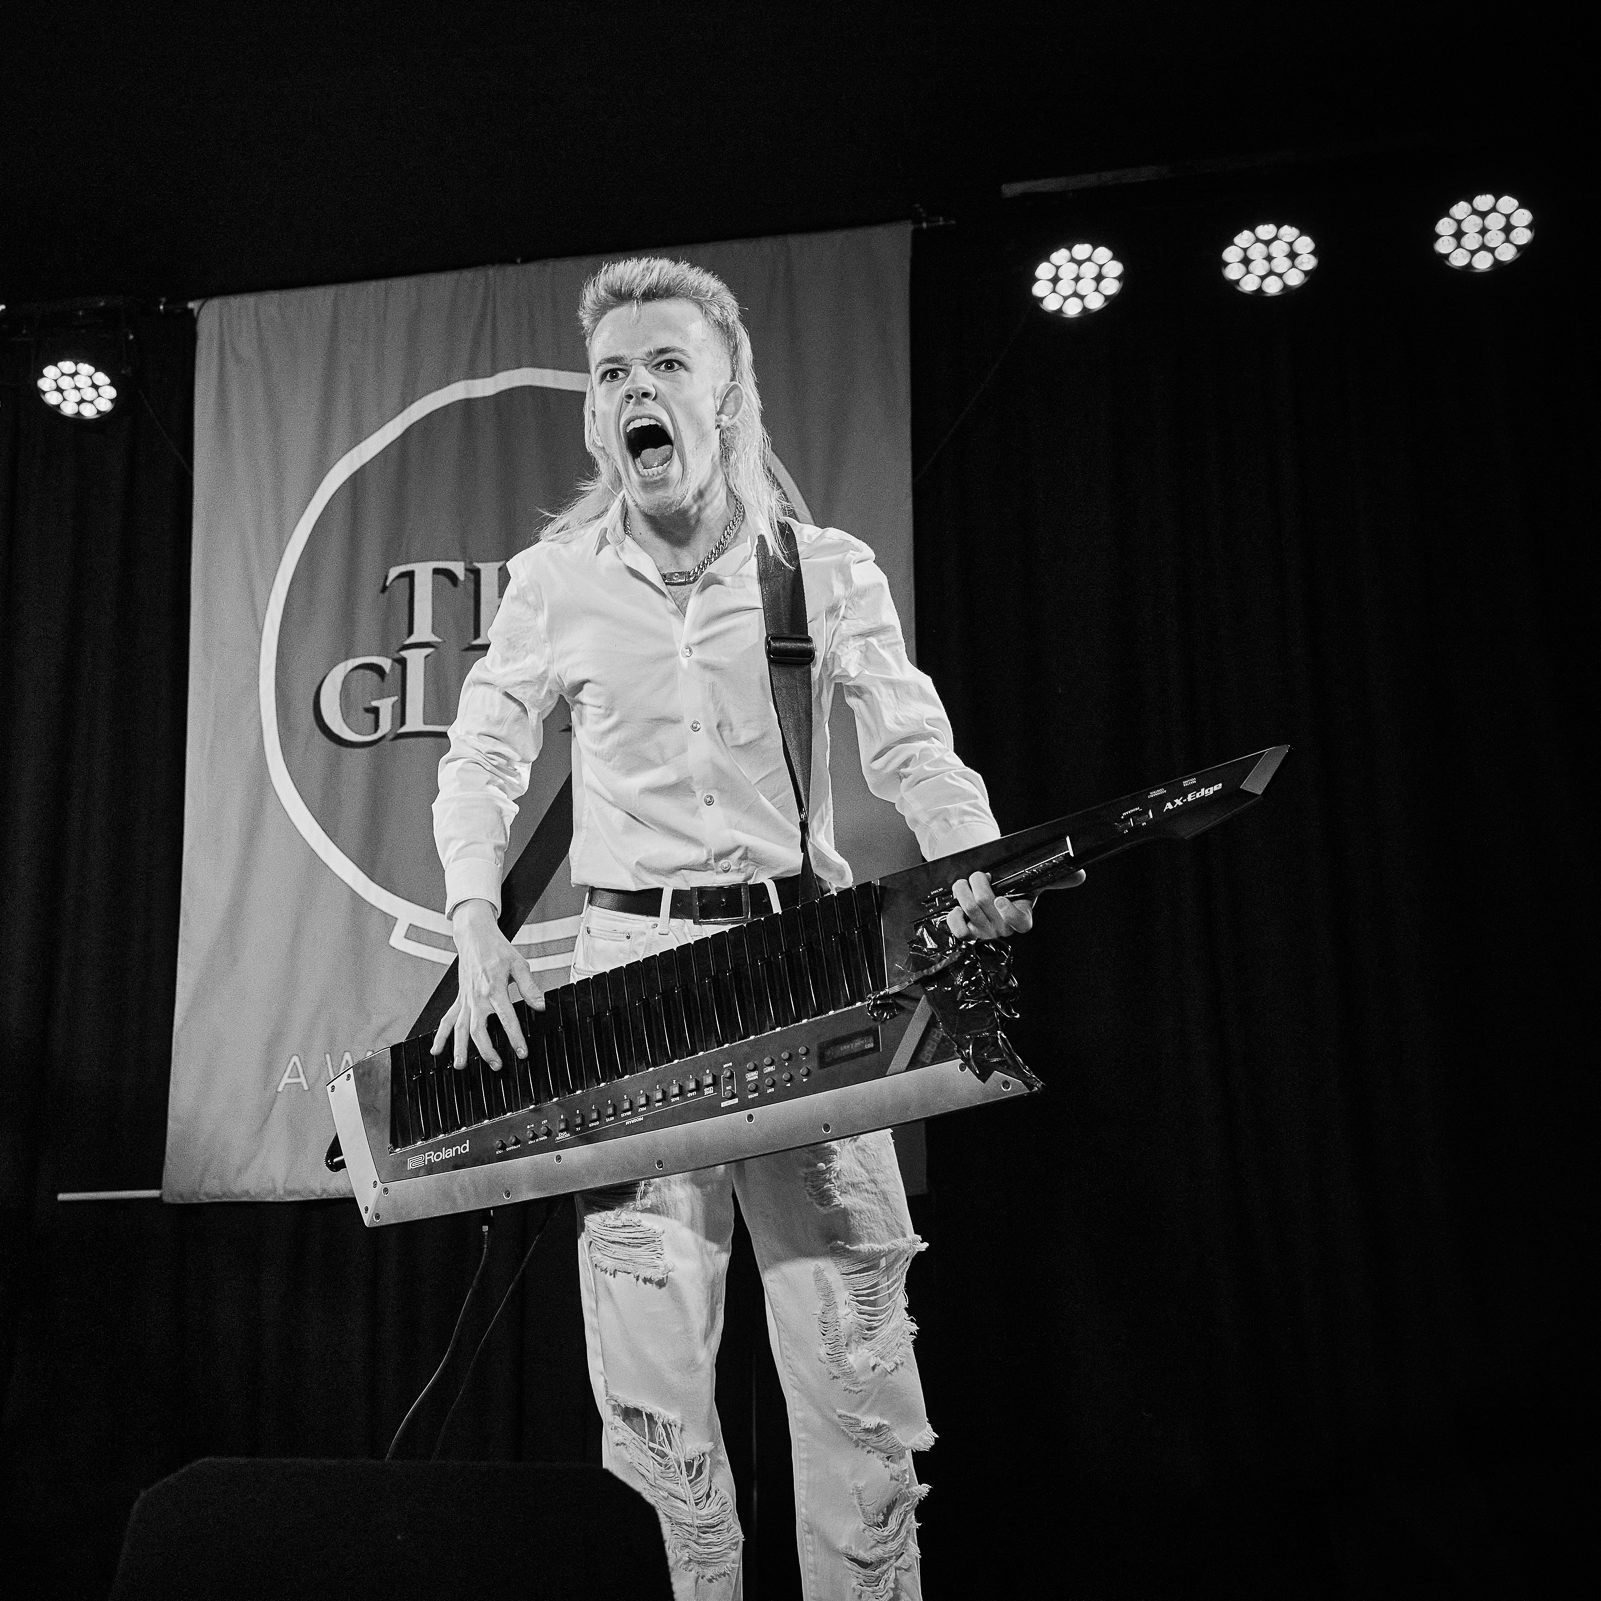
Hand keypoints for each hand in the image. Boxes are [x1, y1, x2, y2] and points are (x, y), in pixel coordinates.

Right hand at [430, 899, 544, 1069]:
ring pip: (459, 1027)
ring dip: (460, 1048)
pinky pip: (447, 1019)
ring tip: (461, 1066)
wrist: (475, 936)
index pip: (506, 1017)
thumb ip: (529, 987)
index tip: (521, 1052)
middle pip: (478, 1028)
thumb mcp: (519, 965)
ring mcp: (465, 999)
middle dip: (486, 1049)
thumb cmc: (498, 950)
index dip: (514, 1036)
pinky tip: (437, 1051)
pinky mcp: (459, 999)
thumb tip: (540, 1006)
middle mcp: (477, 996)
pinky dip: (441, 1035)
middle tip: (496, 1065)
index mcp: (494, 987)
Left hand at [945, 867, 1083, 940]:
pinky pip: (958, 930)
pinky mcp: (967, 934)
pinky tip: (956, 906)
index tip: (1001, 899)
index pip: (1020, 923)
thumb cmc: (1009, 886)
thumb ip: (1055, 879)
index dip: (1009, 913)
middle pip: (985, 905)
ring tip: (965, 882)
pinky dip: (953, 915)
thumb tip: (1080, 874)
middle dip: (978, 882)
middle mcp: (1004, 928)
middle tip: (979, 875)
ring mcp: (985, 932)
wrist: (985, 887)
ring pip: (969, 909)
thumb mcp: (1030, 881)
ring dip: (963, 890)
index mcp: (1021, 917)